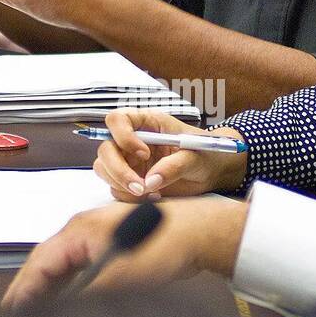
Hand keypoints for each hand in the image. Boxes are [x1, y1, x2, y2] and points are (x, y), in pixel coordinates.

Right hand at [1, 197, 248, 308]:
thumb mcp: (122, 274)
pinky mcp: (107, 248)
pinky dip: (64, 286)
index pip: (40, 262)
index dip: (23, 288)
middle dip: (28, 288)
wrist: (195, 231)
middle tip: (13, 313)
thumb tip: (65, 310)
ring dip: (46, 288)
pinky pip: (76, 269)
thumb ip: (88, 293)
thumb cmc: (163, 241)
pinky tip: (64, 301)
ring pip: (60, 266)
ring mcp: (94, 239)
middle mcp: (81, 231)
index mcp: (78, 230)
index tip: (10, 309)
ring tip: (32, 311)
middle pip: (45, 262)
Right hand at [94, 109, 247, 200]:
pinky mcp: (130, 179)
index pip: (116, 120)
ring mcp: (127, 160)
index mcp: (145, 122)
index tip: (144, 153)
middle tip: (141, 186)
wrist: (212, 172)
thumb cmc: (205, 154)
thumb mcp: (194, 157)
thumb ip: (173, 166)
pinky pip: (115, 188)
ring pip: (104, 169)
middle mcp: (130, 140)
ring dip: (121, 184)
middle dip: (118, 170)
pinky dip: (130, 197)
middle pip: (105, 149)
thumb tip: (150, 182)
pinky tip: (154, 196)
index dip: (123, 136)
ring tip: (150, 193)